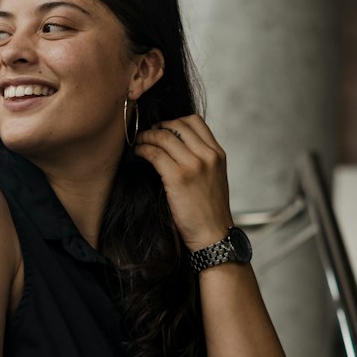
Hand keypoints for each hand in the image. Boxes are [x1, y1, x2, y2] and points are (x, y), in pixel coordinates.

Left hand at [133, 114, 233, 251]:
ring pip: (164, 136)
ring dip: (147, 137)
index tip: (163, 129)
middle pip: (177, 124)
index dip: (174, 121)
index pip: (195, 121)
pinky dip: (143, 149)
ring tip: (139, 143)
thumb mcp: (213, 178)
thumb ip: (201, 159)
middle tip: (147, 135)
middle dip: (158, 127)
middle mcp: (208, 155)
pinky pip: (155, 153)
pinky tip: (139, 154)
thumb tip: (176, 145)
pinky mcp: (178, 177)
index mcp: (218, 153)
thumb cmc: (209, 211)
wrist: (213, 235)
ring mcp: (194, 165)